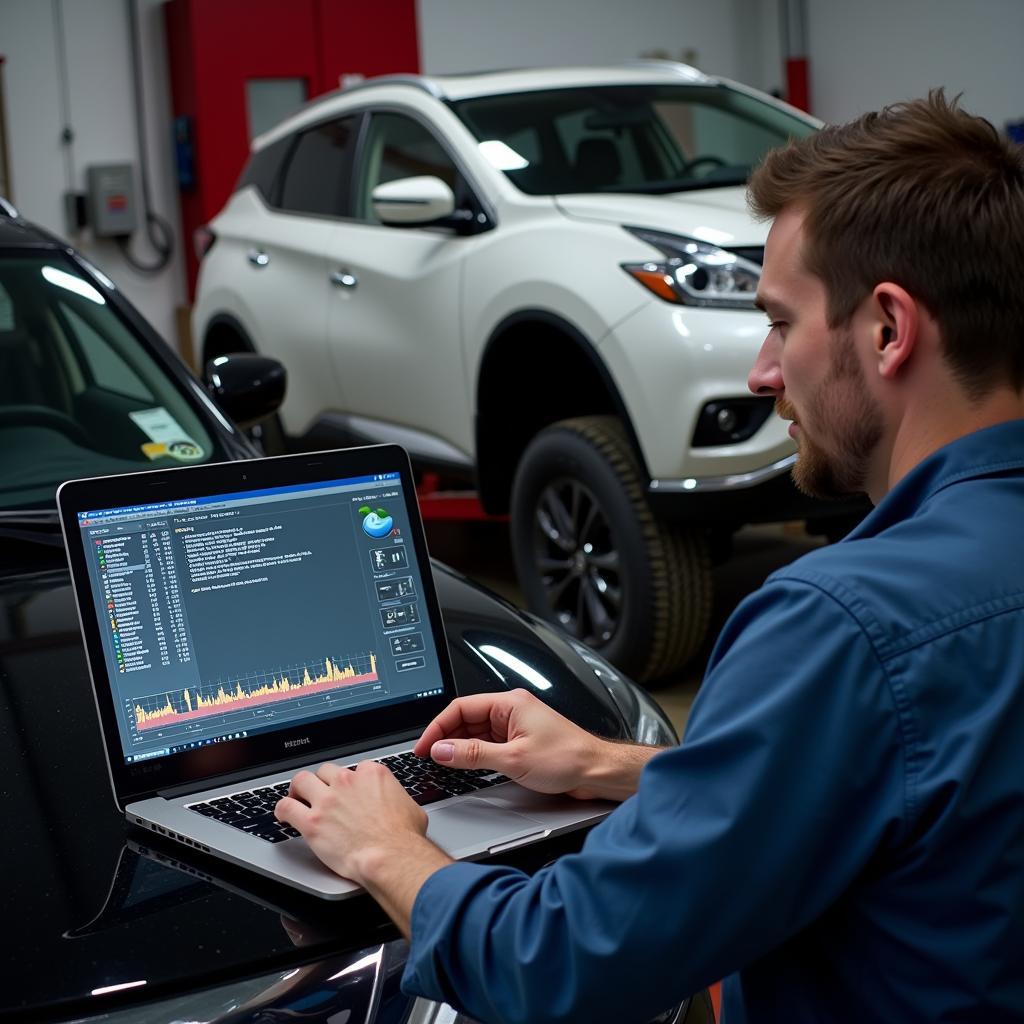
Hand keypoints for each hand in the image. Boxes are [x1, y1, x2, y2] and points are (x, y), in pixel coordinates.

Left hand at [275, 760, 428, 883]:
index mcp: (371, 774)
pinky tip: (283, 815)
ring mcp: (327, 800)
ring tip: (297, 797)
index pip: (353, 769)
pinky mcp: (312, 822)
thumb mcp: (410, 807)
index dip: (349, 782)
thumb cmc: (403, 837)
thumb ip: (397, 799)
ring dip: (298, 788)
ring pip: (302, 780)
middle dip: (322, 782)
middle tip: (320, 793)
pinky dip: (282, 809)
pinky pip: (286, 807)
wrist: (390, 856)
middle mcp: (346, 782)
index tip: (347, 792)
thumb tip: (398, 805)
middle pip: (325, 771)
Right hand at [413, 688, 611, 799]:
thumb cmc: (568, 758)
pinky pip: (488, 744)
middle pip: (467, 719)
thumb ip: (473, 755)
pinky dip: (474, 754)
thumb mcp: (513, 759)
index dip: (438, 727)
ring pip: (476, 733)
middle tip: (429, 757)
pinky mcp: (519, 742)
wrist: (596, 772)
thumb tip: (443, 750)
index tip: (425, 745)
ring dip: (460, 747)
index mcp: (510, 704)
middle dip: (446, 737)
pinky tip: (465, 766)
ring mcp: (515, 726)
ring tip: (444, 763)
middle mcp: (511, 711)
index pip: (462, 708)